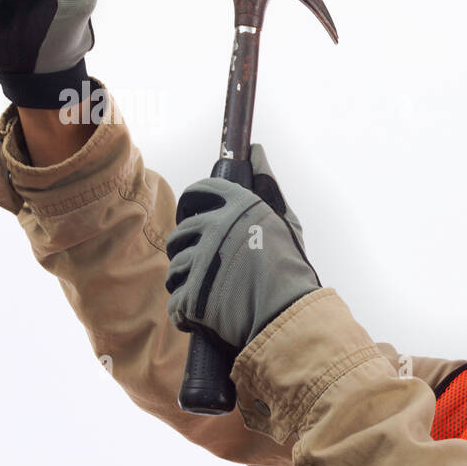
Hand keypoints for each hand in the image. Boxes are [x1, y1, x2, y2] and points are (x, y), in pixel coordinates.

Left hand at [165, 145, 321, 351]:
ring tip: (208, 292)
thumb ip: (268, 185)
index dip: (193, 203)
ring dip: (186, 281)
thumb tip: (256, 151)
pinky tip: (204, 314)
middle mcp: (217, 227)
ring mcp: (202, 261)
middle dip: (188, 250)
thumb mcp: (285, 222)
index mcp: (239, 206)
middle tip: (205, 266)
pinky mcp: (192, 294)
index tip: (195, 217)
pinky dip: (187, 311)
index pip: (200, 191)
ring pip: (174, 267)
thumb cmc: (292, 269)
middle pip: (181, 232)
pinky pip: (175, 300)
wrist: (291, 315)